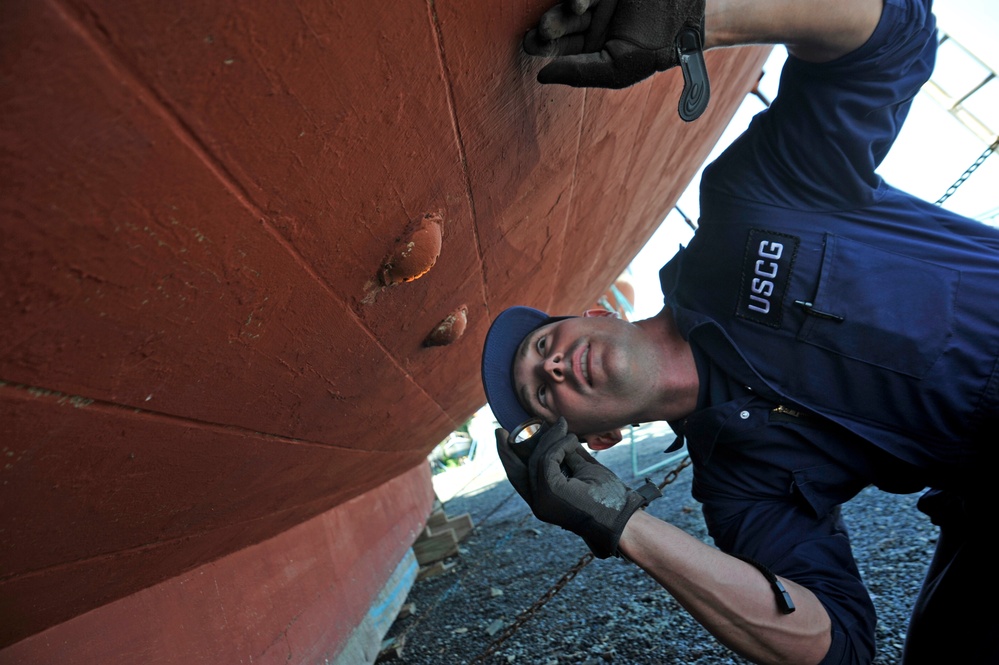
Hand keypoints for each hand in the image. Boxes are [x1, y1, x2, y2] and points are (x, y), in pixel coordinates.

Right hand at [497, 418, 660, 557]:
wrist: (621, 517)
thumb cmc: (607, 496)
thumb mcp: (582, 471)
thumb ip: (565, 456)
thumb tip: (555, 434)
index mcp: (544, 501)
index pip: (520, 477)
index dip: (509, 458)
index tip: (506, 439)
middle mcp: (538, 503)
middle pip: (516, 471)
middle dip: (507, 450)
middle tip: (501, 431)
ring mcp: (543, 500)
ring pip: (535, 461)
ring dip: (550, 440)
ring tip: (563, 427)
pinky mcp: (551, 492)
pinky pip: (548, 459)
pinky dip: (559, 446)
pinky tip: (571, 440)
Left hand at [522, 0, 708, 118]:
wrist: (694, 16)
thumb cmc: (657, 49)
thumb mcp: (618, 69)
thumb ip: (580, 73)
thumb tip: (541, 76)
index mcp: (594, 46)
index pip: (563, 47)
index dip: (544, 46)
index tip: (529, 45)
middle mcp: (595, 22)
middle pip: (561, 22)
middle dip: (547, 28)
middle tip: (537, 33)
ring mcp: (603, 2)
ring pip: (571, 4)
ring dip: (559, 13)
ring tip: (550, 23)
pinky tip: (579, 6)